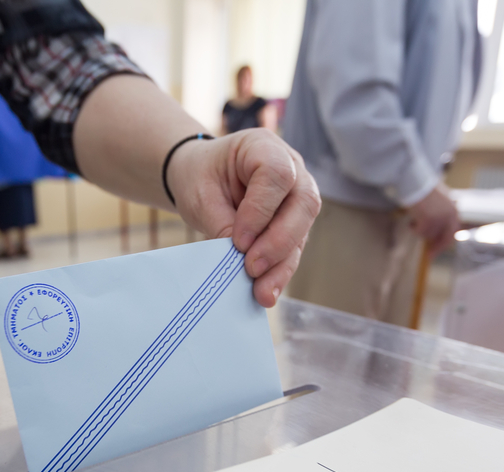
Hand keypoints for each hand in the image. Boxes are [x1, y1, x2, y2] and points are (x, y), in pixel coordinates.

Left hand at [166, 128, 320, 307]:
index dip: (261, 210)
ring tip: (262, 292)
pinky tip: (266, 291)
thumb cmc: (200, 176)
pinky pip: (293, 248)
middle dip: (279, 241)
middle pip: (303, 203)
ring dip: (282, 264)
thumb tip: (239, 260)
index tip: (238, 240)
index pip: (277, 175)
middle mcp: (291, 167)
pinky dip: (280, 271)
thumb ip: (221, 223)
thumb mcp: (200, 195)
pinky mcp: (294, 222)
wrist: (200, 177)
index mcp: (263, 146)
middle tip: (251, 268)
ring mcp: (296, 195)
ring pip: (303, 230)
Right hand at [406, 183, 459, 254]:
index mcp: (453, 210)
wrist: (415, 182)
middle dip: (437, 248)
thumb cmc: (423, 189)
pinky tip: (411, 220)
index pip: (453, 232)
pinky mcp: (428, 220)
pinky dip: (414, 228)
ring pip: (429, 235)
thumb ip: (442, 215)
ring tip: (414, 221)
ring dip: (420, 231)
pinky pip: (420, 232)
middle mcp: (449, 215)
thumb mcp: (439, 202)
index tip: (438, 250)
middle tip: (429, 256)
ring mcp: (439, 218)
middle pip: (445, 238)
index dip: (446, 243)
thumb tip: (436, 232)